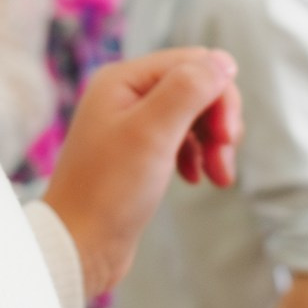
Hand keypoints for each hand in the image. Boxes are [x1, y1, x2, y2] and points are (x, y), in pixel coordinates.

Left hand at [42, 49, 240, 300]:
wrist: (80, 245)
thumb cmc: (110, 190)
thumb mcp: (152, 133)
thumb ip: (187, 90)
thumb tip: (222, 61)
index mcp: (123, 80)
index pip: (193, 62)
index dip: (219, 94)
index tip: (226, 136)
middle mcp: (125, 95)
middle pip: (196, 87)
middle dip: (219, 120)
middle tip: (223, 158)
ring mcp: (131, 123)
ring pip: (193, 115)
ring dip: (214, 142)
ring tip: (219, 176)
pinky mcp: (138, 152)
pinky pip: (182, 139)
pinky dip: (197, 156)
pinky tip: (197, 179)